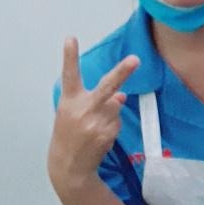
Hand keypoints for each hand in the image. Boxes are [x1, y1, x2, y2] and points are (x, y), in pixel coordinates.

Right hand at [47, 37, 138, 191]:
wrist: (69, 166)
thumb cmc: (69, 134)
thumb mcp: (73, 113)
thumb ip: (93, 99)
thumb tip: (120, 95)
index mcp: (70, 101)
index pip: (70, 75)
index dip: (70, 56)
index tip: (70, 39)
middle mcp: (83, 109)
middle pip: (106, 87)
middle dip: (122, 72)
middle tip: (135, 59)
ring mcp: (96, 122)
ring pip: (116, 104)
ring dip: (110, 111)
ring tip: (94, 126)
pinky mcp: (107, 133)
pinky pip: (117, 120)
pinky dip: (112, 124)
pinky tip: (99, 135)